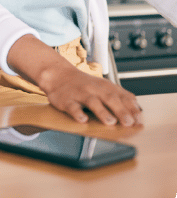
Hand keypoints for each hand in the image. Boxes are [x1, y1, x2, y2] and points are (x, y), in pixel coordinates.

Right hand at [8, 35, 141, 125]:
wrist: (57, 74)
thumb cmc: (83, 84)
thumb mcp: (103, 86)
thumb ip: (120, 97)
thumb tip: (138, 112)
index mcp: (105, 86)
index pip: (122, 96)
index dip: (132, 109)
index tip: (139, 120)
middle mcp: (94, 89)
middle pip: (110, 98)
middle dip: (121, 111)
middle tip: (129, 123)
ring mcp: (80, 94)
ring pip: (92, 102)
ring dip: (102, 112)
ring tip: (110, 122)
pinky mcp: (66, 100)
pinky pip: (72, 107)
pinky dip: (78, 113)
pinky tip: (83, 120)